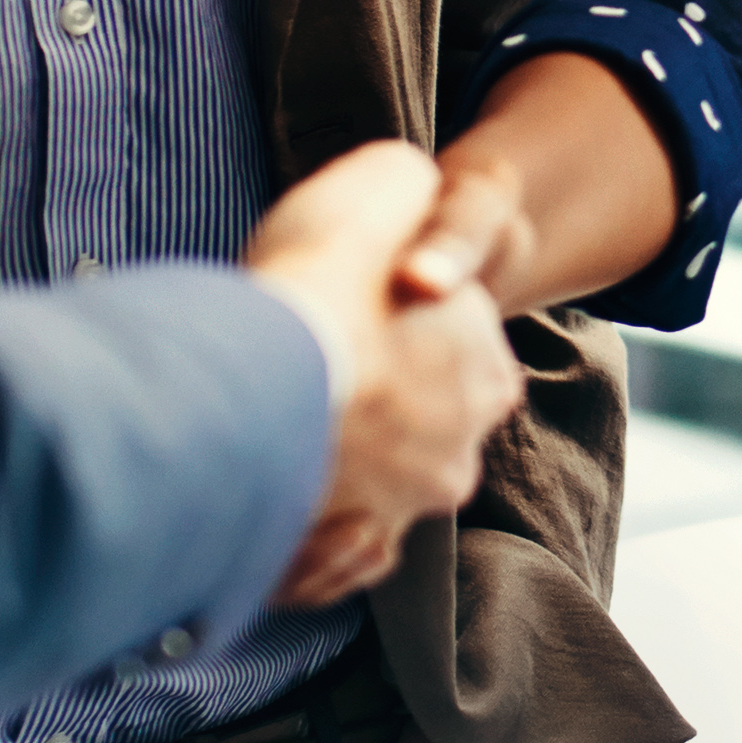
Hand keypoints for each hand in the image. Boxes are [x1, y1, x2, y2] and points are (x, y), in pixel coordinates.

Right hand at [248, 144, 520, 610]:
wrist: (255, 377)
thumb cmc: (321, 282)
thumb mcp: (384, 183)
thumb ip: (409, 191)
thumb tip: (411, 194)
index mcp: (486, 371)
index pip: (448, 350)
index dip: (390, 327)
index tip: (341, 318)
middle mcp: (460, 450)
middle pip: (413, 425)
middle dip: (370, 407)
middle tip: (304, 378)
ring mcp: (404, 510)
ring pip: (373, 488)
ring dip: (336, 468)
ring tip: (274, 433)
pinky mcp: (343, 558)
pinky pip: (331, 549)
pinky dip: (307, 530)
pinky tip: (274, 495)